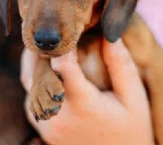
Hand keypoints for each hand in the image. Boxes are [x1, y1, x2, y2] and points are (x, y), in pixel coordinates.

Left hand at [20, 39, 153, 144]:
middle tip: (54, 35)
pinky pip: (30, 96)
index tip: (72, 32)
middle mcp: (58, 114)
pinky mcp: (41, 127)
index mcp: (82, 104)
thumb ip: (120, 66)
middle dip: (44, 49)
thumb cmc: (129, 130)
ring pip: (29, 82)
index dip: (64, 44)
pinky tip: (48, 73)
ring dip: (36, 62)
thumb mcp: (133, 99)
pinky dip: (35, 80)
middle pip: (37, 70)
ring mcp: (46, 123)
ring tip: (49, 49)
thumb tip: (108, 34)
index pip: (61, 64)